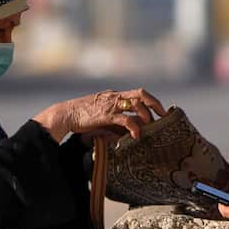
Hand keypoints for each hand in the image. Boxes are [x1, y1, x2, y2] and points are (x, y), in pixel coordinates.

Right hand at [34, 88, 165, 142]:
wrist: (65, 114)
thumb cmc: (82, 118)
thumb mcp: (103, 117)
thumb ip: (116, 120)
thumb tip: (130, 130)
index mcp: (114, 95)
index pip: (138, 93)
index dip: (152, 101)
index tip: (161, 111)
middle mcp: (115, 96)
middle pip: (141, 93)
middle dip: (155, 104)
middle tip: (163, 116)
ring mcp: (110, 104)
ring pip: (136, 103)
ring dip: (146, 115)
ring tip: (150, 127)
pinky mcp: (105, 114)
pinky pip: (124, 118)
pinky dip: (134, 126)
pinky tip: (137, 135)